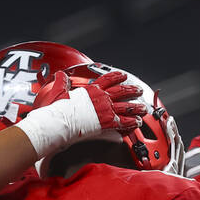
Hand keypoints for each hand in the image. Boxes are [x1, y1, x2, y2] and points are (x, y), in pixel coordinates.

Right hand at [19, 70, 145, 159]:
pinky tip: (137, 123)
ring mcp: (105, 110)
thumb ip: (62, 82)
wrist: (58, 123)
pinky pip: (123, 122)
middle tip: (138, 90)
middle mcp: (101, 98)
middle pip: (122, 91)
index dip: (117, 76)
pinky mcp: (106, 123)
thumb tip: (60, 75)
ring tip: (143, 108)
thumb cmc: (56, 110)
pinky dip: (131, 123)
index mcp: (91, 89)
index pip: (108, 79)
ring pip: (126, 106)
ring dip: (136, 107)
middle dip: (132, 90)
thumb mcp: (57, 91)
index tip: (123, 75)